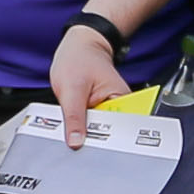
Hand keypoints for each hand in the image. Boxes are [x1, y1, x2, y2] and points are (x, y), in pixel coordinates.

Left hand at [49, 19, 128, 145]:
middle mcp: (119, 106)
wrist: (78, 48)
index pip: (118, 130)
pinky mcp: (98, 112)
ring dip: (84, 132)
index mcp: (121, 99)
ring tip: (75, 124)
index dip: (103, 141)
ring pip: (97, 132)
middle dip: (90, 138)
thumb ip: (74, 117)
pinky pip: (90, 126)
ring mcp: (108, 110)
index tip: (88, 145)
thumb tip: (76, 142)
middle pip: (108, 134)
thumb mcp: (72, 89)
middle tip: (76, 137)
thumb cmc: (79, 59)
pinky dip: (80, 127)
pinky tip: (75, 122)